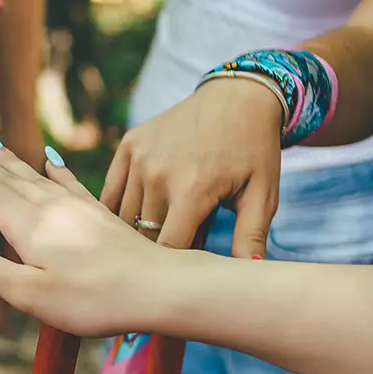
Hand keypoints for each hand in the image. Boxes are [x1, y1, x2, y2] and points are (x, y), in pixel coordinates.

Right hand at [0, 132, 181, 336]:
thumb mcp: (28, 293)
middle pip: (6, 178)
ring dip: (7, 159)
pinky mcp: (98, 213)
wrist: (160, 288)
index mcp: (27, 226)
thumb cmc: (92, 300)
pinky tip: (50, 157)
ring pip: (33, 174)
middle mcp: (49, 207)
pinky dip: (54, 168)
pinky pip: (68, 181)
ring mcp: (76, 207)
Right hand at [102, 77, 284, 255]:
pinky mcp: (129, 145)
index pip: (168, 249)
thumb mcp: (262, 195)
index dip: (175, 269)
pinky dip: (117, 211)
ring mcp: (139, 157)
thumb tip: (250, 272)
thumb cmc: (254, 150)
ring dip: (137, 232)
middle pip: (145, 234)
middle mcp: (158, 173)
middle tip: (176, 254)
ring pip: (123, 217)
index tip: (185, 276)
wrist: (237, 97)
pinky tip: (129, 223)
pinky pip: (111, 192)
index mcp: (192, 189)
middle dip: (159, 251)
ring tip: (157, 238)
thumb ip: (251, 237)